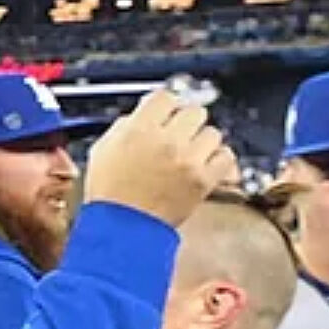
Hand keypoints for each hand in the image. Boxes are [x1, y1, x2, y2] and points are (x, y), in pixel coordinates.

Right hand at [83, 88, 234, 227]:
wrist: (122, 230)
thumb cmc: (110, 196)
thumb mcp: (103, 151)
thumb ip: (125, 127)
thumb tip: (142, 115)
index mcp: (139, 130)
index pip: (165, 97)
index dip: (165, 106)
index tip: (165, 114)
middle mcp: (166, 141)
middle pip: (194, 111)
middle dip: (185, 123)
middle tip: (178, 136)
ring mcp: (187, 160)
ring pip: (213, 133)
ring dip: (202, 143)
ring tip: (189, 156)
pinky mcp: (203, 180)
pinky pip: (226, 156)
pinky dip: (218, 160)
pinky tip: (204, 166)